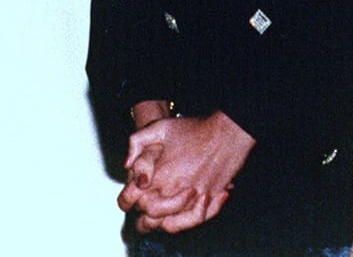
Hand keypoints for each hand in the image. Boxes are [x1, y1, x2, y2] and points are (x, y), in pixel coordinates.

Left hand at [118, 110, 254, 234]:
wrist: (226, 132)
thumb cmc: (195, 129)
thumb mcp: (159, 127)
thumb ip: (137, 143)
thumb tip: (127, 164)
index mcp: (158, 175)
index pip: (134, 200)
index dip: (127, 202)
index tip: (128, 201)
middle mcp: (174, 191)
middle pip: (151, 217)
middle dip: (144, 219)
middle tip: (142, 217)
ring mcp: (193, 198)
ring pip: (173, 224)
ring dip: (164, 224)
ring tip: (161, 221)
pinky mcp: (210, 199)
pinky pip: (196, 220)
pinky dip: (190, 221)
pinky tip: (187, 214)